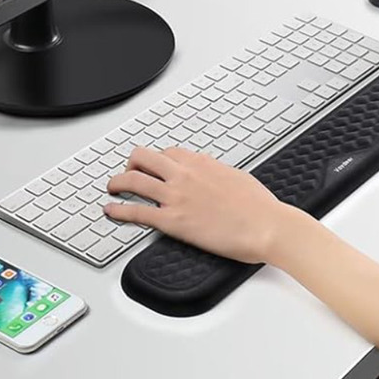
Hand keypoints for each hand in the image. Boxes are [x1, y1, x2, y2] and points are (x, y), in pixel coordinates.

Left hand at [104, 147, 308, 263]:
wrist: (266, 225)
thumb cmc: (259, 207)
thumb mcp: (237, 177)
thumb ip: (217, 174)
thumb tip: (211, 177)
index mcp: (201, 163)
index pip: (168, 152)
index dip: (156, 160)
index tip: (153, 167)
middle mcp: (184, 174)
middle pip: (143, 157)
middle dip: (131, 164)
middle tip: (128, 173)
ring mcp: (176, 196)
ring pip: (133, 179)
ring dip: (117, 182)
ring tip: (112, 188)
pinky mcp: (172, 220)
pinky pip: (136, 211)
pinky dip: (118, 210)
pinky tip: (111, 211)